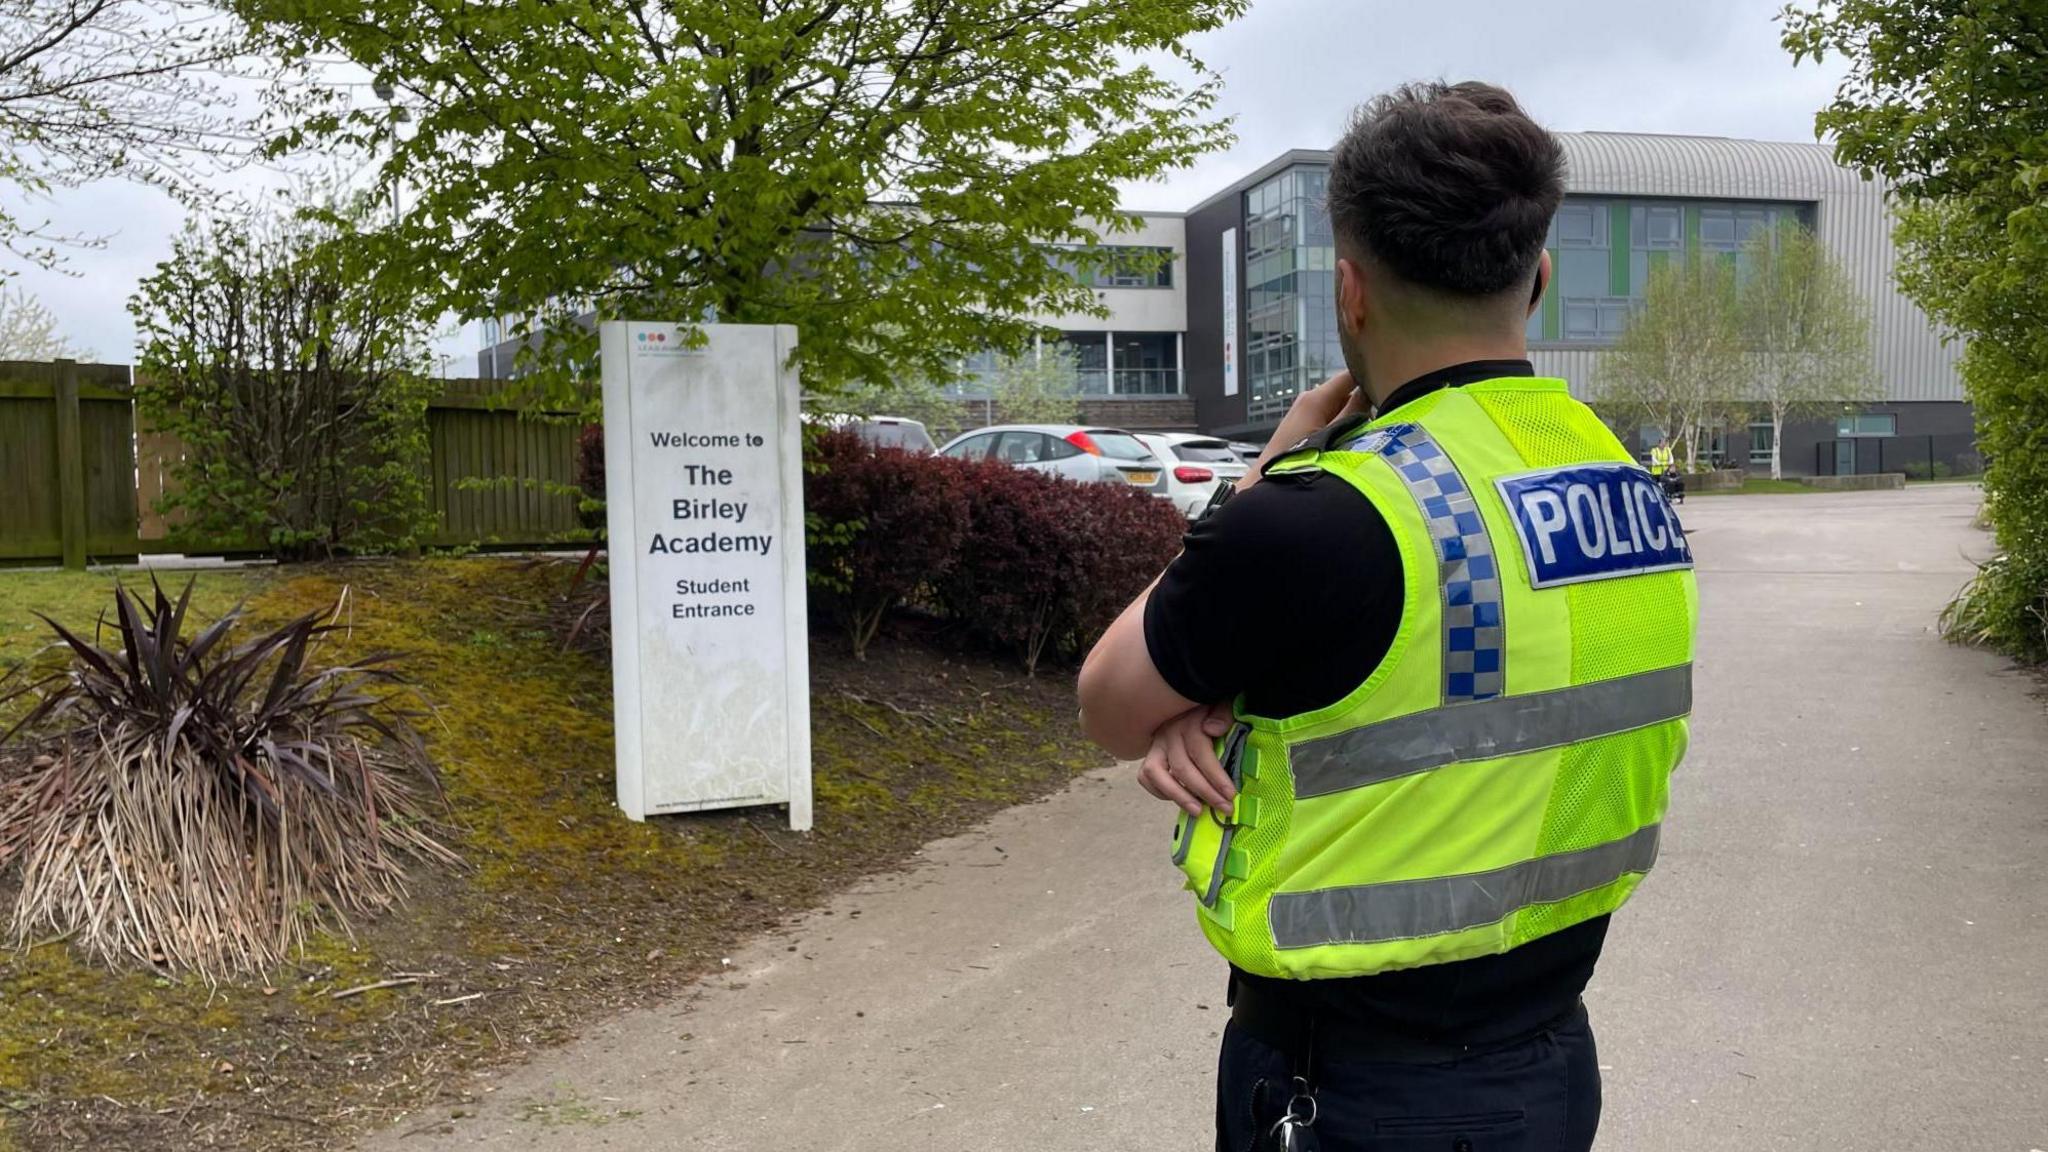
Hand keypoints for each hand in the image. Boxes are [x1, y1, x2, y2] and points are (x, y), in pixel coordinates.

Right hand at [1136, 702, 1237, 815]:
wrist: (1187, 699)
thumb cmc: (1210, 709)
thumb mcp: (1222, 705)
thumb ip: (1222, 714)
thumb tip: (1213, 729)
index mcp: (1188, 722)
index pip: (1200, 753)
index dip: (1215, 776)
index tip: (1231, 794)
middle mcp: (1168, 734)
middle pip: (1182, 769)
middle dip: (1205, 793)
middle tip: (1224, 808)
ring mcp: (1156, 745)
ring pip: (1157, 774)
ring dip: (1179, 796)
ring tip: (1198, 811)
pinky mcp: (1149, 755)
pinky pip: (1146, 777)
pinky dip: (1159, 792)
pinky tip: (1180, 800)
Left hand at [1238, 371, 1363, 493]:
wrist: (1269, 482)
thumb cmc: (1298, 460)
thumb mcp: (1335, 435)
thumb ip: (1355, 412)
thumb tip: (1369, 391)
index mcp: (1315, 397)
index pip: (1350, 375)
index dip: (1369, 381)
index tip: (1385, 394)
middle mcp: (1308, 399)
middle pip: (1346, 394)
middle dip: (1360, 408)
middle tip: (1368, 429)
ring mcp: (1304, 412)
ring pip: (1338, 409)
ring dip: (1349, 421)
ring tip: (1352, 442)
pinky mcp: (1302, 424)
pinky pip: (1328, 420)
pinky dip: (1338, 429)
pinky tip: (1340, 447)